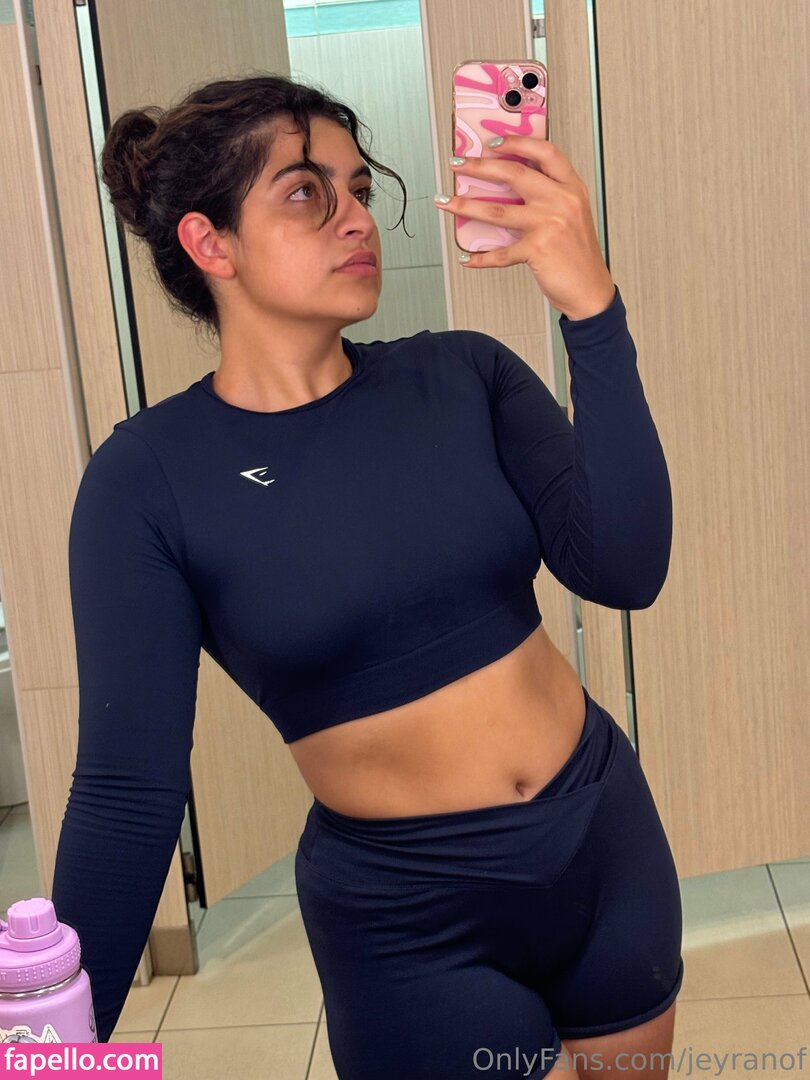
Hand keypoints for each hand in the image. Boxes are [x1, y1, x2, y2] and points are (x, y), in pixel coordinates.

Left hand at [435, 135, 615, 319]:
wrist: (589, 288)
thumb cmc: (578, 254)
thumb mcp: (573, 214)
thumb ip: (549, 195)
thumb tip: (508, 186)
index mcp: (571, 187)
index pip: (544, 152)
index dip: (517, 142)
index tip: (492, 143)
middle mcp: (561, 201)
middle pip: (513, 173)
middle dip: (479, 166)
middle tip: (457, 164)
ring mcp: (548, 224)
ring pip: (497, 210)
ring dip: (466, 206)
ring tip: (447, 202)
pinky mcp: (537, 250)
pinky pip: (500, 253)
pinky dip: (481, 257)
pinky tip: (468, 256)